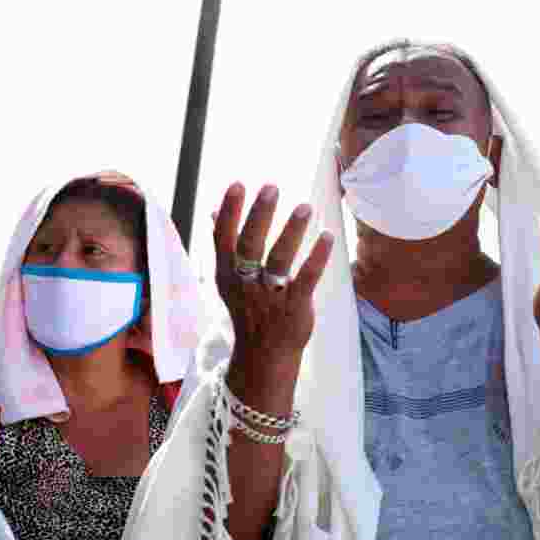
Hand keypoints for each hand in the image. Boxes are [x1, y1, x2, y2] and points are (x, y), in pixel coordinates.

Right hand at [213, 182, 333, 385]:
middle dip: (259, 215)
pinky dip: (316, 258)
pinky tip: (327, 237)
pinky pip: (306, 280)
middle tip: (272, 187)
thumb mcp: (229, 280)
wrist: (263, 356)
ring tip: (305, 207)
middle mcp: (245, 283)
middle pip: (250, 245)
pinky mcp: (294, 307)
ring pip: (279, 260)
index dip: (230, 211)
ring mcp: (270, 296)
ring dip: (291, 231)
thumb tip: (213, 210)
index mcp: (228, 274)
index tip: (238, 184)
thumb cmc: (249, 309)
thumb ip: (223, 244)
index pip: (224, 237)